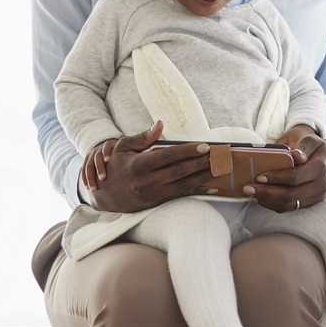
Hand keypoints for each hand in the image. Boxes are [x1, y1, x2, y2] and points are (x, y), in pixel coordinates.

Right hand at [88, 121, 219, 213]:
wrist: (104, 195)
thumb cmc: (115, 166)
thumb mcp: (122, 147)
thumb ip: (143, 137)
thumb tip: (160, 124)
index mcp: (138, 165)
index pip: (168, 156)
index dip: (188, 151)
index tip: (205, 146)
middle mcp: (147, 182)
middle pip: (180, 171)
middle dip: (203, 163)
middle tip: (220, 156)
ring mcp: (153, 194)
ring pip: (184, 185)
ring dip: (205, 176)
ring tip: (221, 168)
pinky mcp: (158, 202)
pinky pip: (182, 195)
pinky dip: (198, 190)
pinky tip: (212, 186)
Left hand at [244, 123, 325, 212]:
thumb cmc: (315, 148)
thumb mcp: (311, 139)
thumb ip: (303, 145)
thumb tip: (296, 155)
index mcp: (321, 168)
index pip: (296, 177)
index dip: (277, 178)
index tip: (259, 176)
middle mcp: (321, 186)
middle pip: (292, 196)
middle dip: (267, 193)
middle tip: (248, 188)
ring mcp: (316, 197)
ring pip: (290, 205)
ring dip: (268, 201)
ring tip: (251, 193)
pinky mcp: (310, 203)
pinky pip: (290, 208)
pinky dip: (273, 204)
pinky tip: (261, 197)